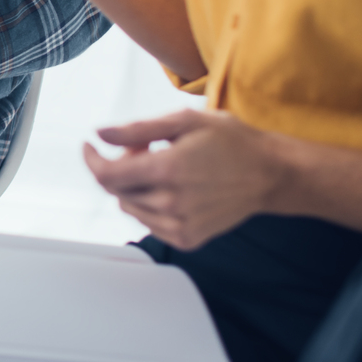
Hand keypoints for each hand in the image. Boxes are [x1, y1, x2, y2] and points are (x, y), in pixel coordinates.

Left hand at [82, 109, 294, 249]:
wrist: (271, 174)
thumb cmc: (232, 142)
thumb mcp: (184, 121)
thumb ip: (136, 129)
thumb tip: (100, 133)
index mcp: (167, 171)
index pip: (106, 174)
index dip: (92, 158)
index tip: (90, 145)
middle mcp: (171, 204)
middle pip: (115, 190)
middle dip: (118, 165)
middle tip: (142, 146)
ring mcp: (180, 226)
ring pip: (129, 207)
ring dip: (133, 185)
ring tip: (162, 164)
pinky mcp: (188, 239)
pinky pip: (149, 223)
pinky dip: (149, 204)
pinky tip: (171, 186)